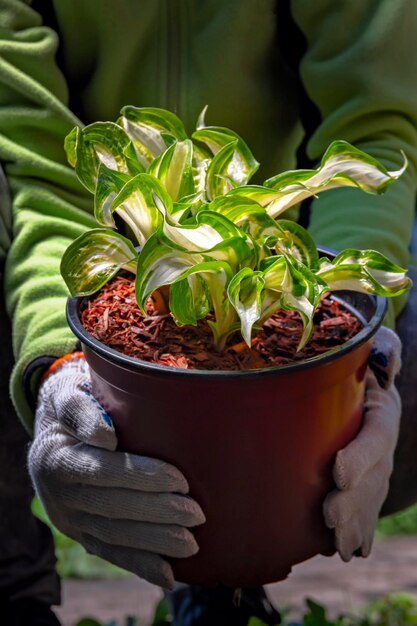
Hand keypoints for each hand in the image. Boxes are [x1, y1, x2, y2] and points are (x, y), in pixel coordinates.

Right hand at [28, 356, 204, 588]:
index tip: (180, 478)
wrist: (53, 428)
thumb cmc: (72, 402)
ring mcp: (68, 518)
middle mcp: (58, 494)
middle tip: (197, 514)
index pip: (102, 470)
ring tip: (191, 545)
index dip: (142, 476)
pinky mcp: (80, 533)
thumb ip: (81, 410)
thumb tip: (106, 438)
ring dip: (154, 543)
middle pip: (111, 508)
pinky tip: (167, 576)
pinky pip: (109, 553)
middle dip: (157, 513)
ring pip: (112, 536)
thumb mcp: (67, 393)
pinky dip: (139, 565)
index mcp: (55, 456)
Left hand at [323, 327, 401, 560]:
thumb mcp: (372, 345)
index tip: (338, 472)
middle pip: (374, 477)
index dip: (362, 456)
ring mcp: (378, 465)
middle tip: (329, 517)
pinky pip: (367, 508)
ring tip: (338, 546)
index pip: (376, 436)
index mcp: (382, 411)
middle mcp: (383, 442)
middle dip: (354, 501)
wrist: (367, 381)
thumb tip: (386, 358)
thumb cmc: (361, 362)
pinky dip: (360, 530)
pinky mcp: (367, 479)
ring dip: (355, 524)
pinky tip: (350, 550)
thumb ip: (382, 350)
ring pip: (371, 498)